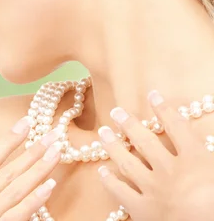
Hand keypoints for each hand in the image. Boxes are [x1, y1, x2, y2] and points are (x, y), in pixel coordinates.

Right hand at [0, 118, 62, 220]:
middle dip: (31, 150)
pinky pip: (16, 215)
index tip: (25, 122)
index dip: (6, 140)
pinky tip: (49, 186)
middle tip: (54, 133)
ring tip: (56, 151)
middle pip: (5, 171)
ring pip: (14, 188)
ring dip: (37, 168)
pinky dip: (33, 200)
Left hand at [97, 90, 213, 220]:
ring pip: (128, 162)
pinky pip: (120, 192)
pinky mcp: (141, 210)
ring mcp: (152, 189)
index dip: (164, 109)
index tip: (153, 94)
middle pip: (145, 142)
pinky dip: (109, 181)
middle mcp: (169, 170)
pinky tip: (102, 172)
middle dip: (129, 124)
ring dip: (113, 146)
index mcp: (195, 160)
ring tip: (103, 132)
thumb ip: (211, 156)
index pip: (178, 128)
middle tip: (115, 111)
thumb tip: (210, 140)